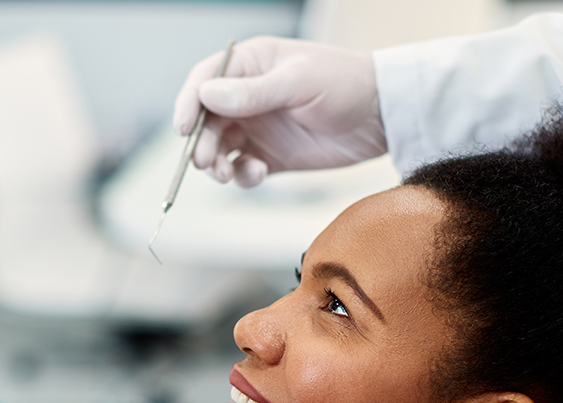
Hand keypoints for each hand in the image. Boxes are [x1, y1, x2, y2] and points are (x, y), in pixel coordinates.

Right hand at [173, 36, 385, 186]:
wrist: (379, 117)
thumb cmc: (344, 84)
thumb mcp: (298, 83)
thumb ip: (253, 93)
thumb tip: (206, 95)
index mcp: (251, 65)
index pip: (205, 81)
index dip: (188, 104)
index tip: (183, 128)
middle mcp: (247, 97)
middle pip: (206, 121)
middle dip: (202, 143)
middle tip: (207, 162)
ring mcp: (258, 127)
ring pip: (220, 148)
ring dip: (217, 164)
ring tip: (227, 174)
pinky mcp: (270, 156)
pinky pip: (242, 169)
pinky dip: (242, 176)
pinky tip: (256, 174)